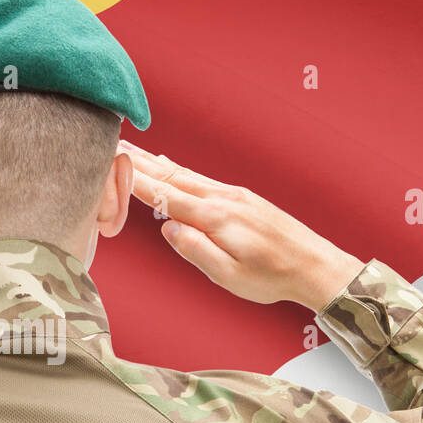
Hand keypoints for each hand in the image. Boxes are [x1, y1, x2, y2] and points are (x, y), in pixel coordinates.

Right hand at [118, 139, 364, 311]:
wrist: (314, 265)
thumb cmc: (271, 277)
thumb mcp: (228, 276)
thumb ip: (196, 250)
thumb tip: (168, 229)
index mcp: (215, 218)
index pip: (164, 196)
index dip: (134, 181)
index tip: (109, 165)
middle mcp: (222, 199)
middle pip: (170, 176)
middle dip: (138, 162)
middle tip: (110, 145)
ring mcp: (233, 195)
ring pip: (184, 173)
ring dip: (154, 161)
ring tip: (130, 150)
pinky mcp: (241, 198)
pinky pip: (199, 178)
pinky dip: (176, 169)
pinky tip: (167, 165)